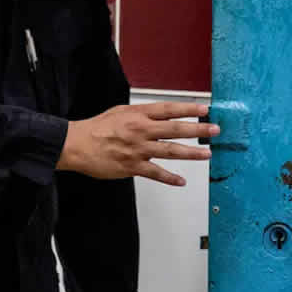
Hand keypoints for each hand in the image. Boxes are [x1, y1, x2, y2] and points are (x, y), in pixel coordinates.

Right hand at [57, 102, 218, 185]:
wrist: (77, 145)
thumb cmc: (98, 127)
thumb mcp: (121, 112)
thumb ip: (142, 113)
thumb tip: (161, 114)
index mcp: (138, 115)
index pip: (169, 110)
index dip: (189, 110)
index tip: (206, 110)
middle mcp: (141, 131)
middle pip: (176, 129)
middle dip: (198, 130)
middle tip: (215, 130)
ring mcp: (138, 150)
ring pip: (171, 150)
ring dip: (191, 153)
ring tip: (207, 154)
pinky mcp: (132, 167)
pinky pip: (155, 173)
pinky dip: (169, 178)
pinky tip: (182, 181)